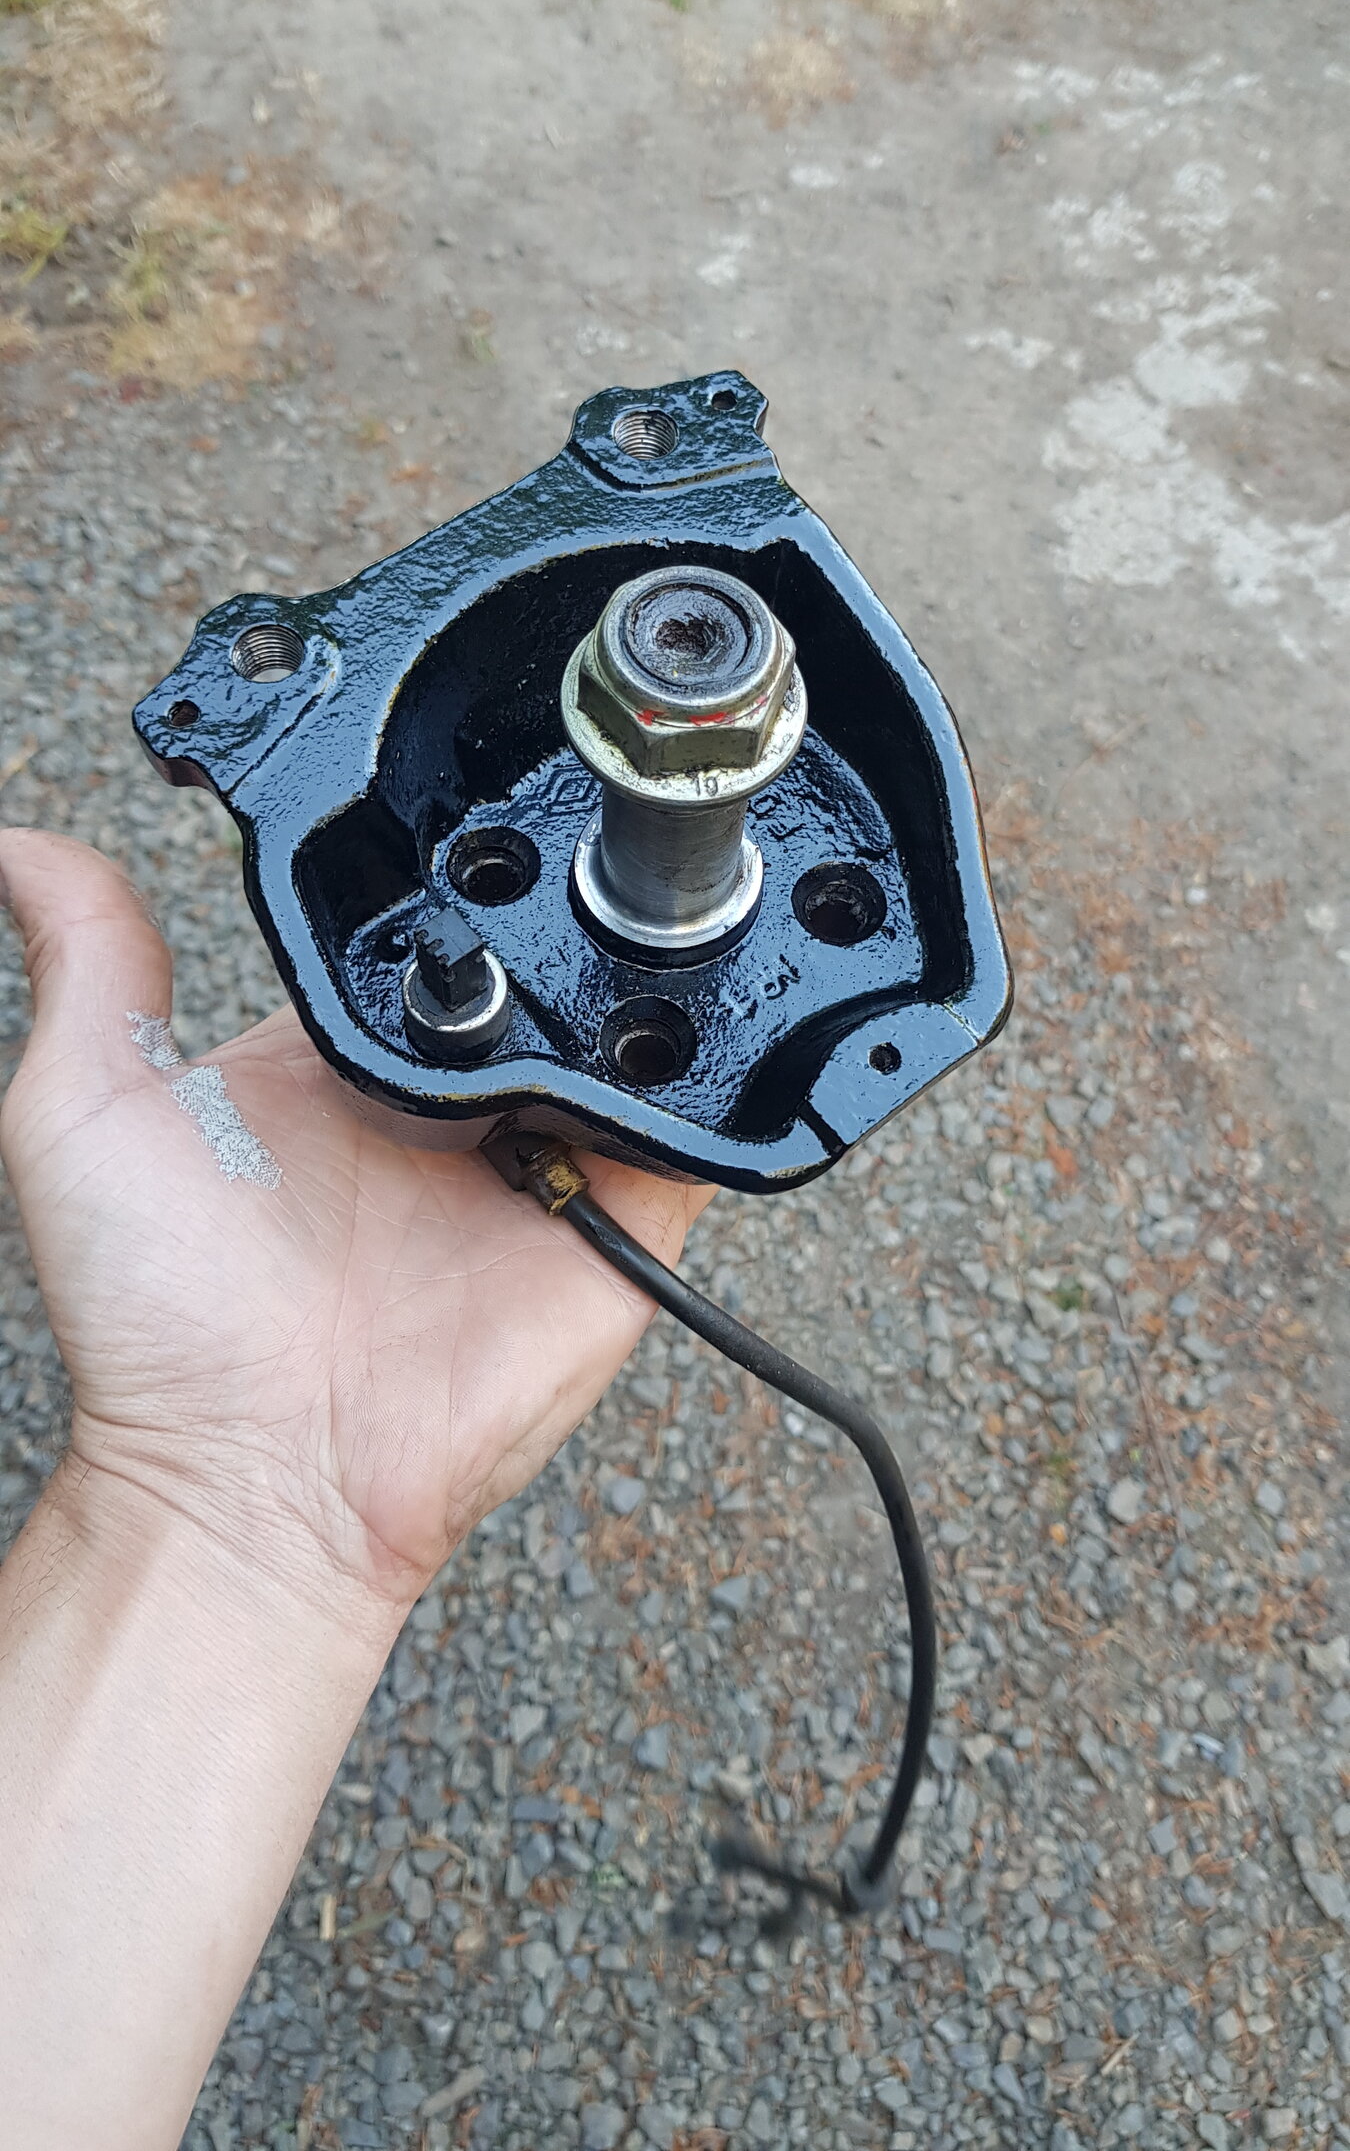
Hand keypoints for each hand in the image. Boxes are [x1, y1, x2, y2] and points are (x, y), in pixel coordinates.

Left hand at [0, 827, 712, 1614]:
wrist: (254, 1477)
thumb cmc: (157, 1322)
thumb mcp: (81, 1112)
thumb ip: (87, 971)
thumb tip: (24, 842)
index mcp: (352, 1053)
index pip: (428, 927)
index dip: (449, 867)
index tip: (466, 801)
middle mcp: (459, 1100)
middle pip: (543, 969)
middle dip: (562, 914)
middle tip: (569, 862)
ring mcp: (551, 1161)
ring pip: (635, 1033)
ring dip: (642, 985)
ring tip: (636, 937)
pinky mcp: (626, 1227)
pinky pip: (704, 1136)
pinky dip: (713, 1085)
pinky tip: (686, 1033)